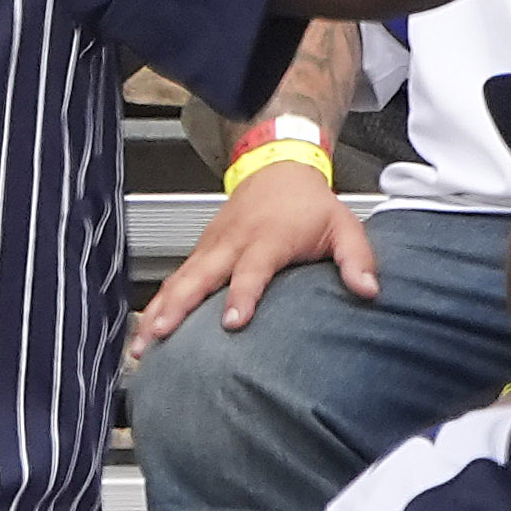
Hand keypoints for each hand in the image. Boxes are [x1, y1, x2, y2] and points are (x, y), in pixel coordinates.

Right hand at [129, 144, 373, 357]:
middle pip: (201, 275)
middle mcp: (234, 242)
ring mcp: (212, 246)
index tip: (231, 322)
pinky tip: (145, 329)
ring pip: (180, 279)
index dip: (242, 295)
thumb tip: (368, 290)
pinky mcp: (201, 251)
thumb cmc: (309, 204)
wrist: (277, 167)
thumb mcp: (344, 225)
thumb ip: (357, 258)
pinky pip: (175, 279)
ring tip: (141, 343)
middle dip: (179, 305)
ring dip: (159, 309)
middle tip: (162, 333)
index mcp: (269, 238)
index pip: (252, 270)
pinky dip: (157, 303)